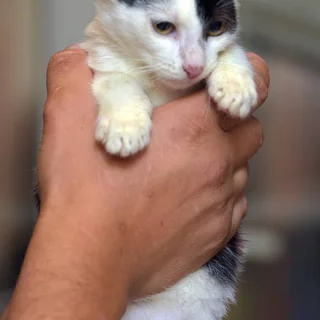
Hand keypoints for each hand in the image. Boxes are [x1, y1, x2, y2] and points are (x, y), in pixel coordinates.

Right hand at [38, 45, 268, 299]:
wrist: (90, 261)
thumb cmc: (83, 194)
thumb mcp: (66, 118)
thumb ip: (74, 74)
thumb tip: (79, 58)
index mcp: (194, 128)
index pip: (253, 86)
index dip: (248, 75)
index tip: (230, 79)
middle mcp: (219, 164)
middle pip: (251, 130)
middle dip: (233, 122)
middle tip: (198, 125)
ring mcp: (221, 203)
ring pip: (243, 170)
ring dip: (224, 161)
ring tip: (186, 165)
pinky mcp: (217, 236)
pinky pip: (234, 206)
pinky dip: (219, 197)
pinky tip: (187, 199)